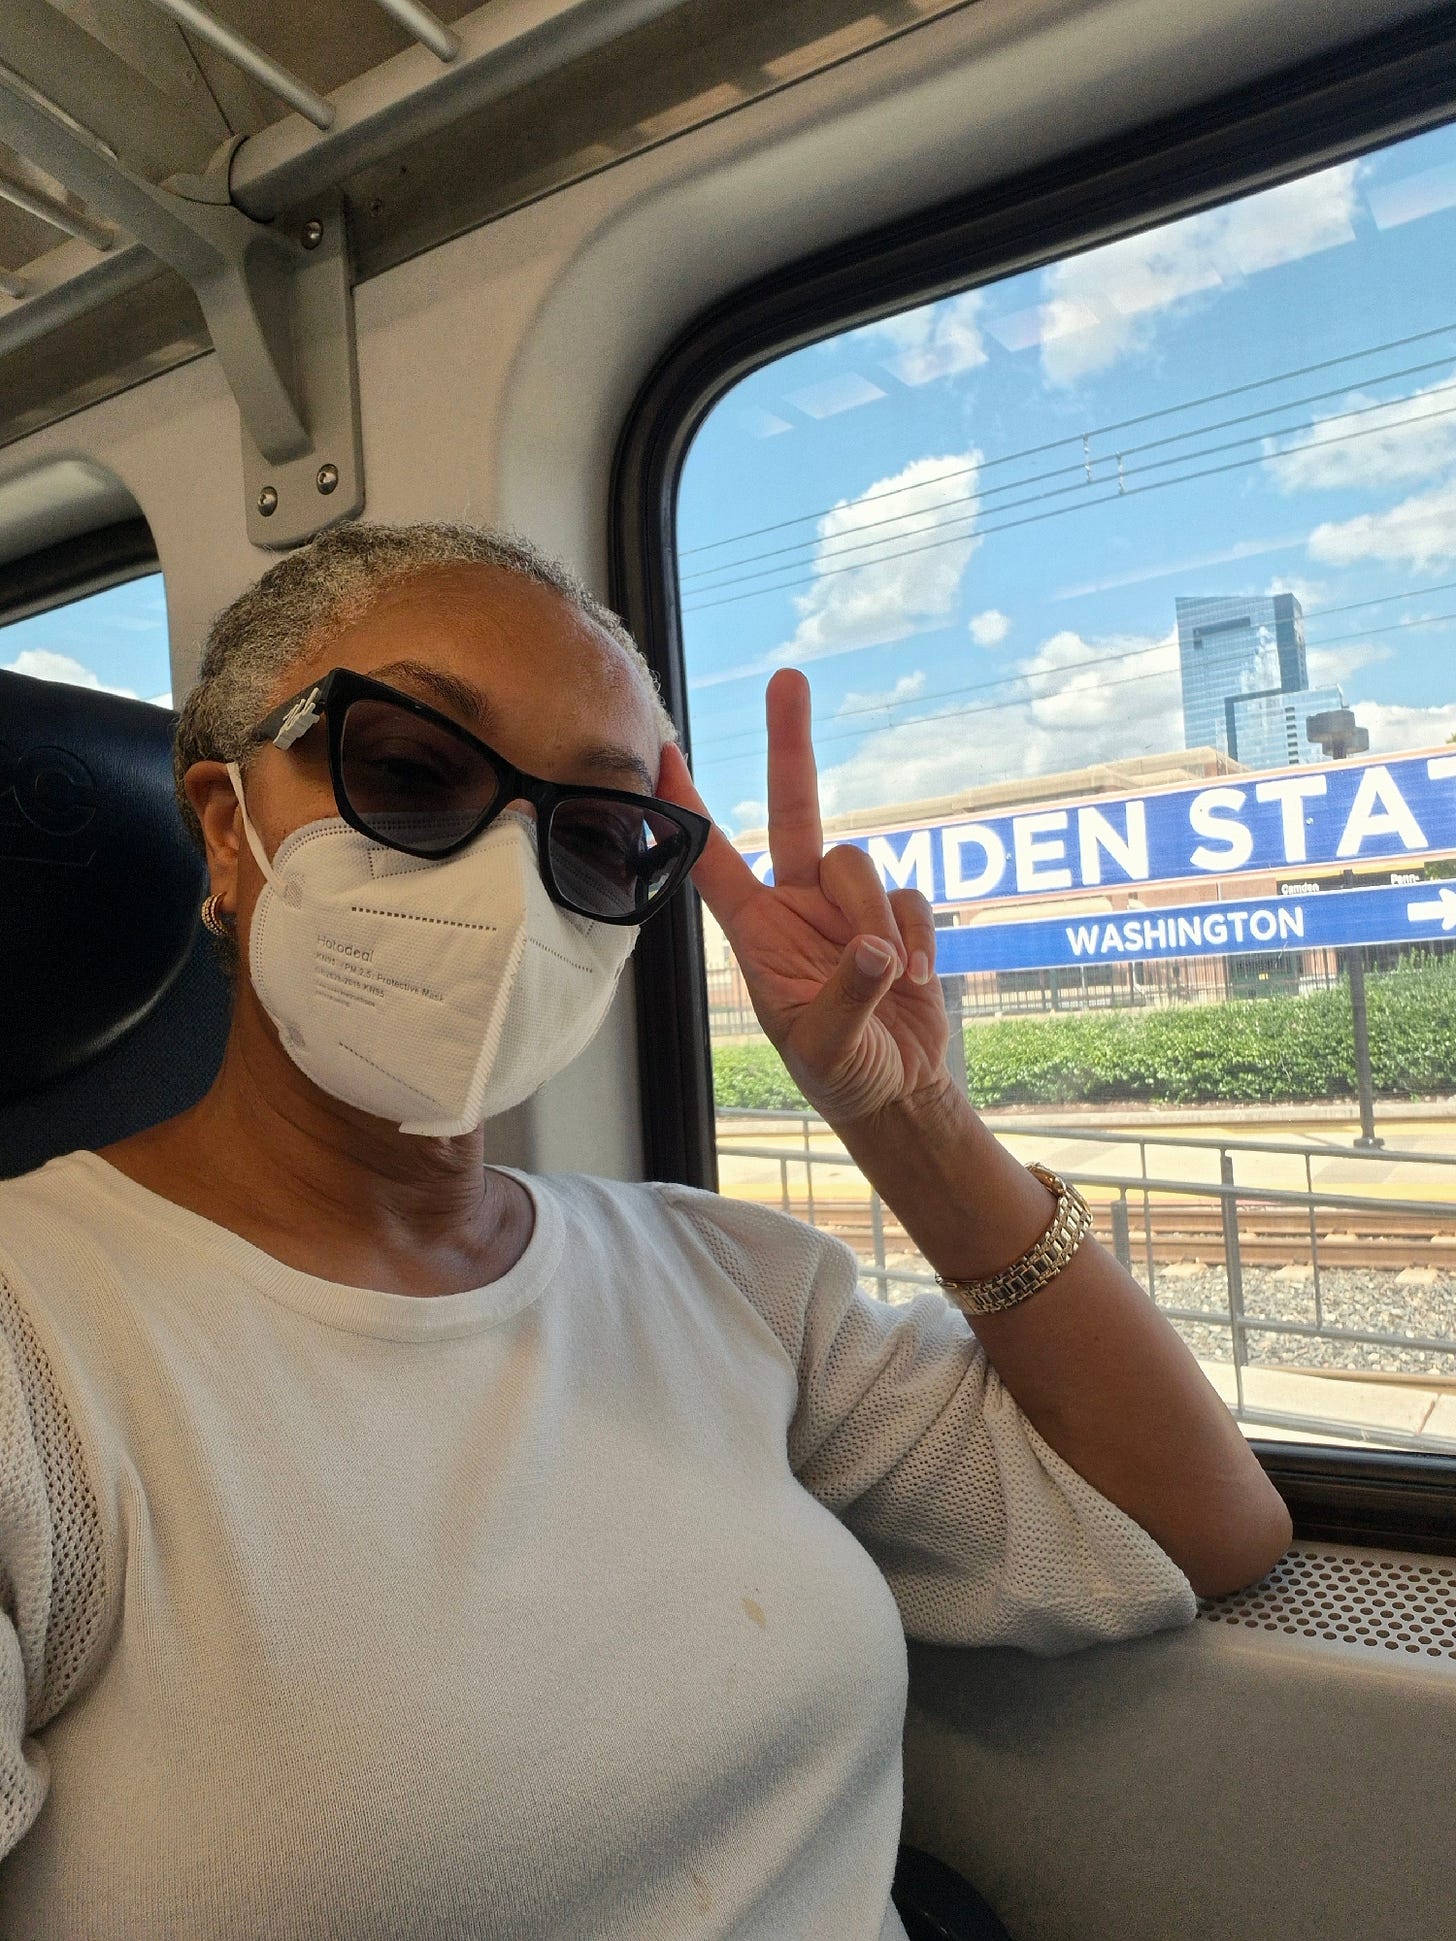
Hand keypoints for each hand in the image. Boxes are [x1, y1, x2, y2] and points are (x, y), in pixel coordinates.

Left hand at [656, 668, 951, 1127]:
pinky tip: (915, 982)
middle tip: (787, 678)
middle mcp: (797, 906)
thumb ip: (848, 998)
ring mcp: (848, 908)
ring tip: (889, 979)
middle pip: (793, 811)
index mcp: (757, 932)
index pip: (711, 857)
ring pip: (859, 863)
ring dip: (876, 916)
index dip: (686, 806)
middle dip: (790, 746)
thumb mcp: (828, 1048)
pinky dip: (917, 936)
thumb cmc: (841, 1074)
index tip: (658, 748)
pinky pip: (911, 896)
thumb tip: (876, 947)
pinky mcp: (897, 917)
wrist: (898, 1093)